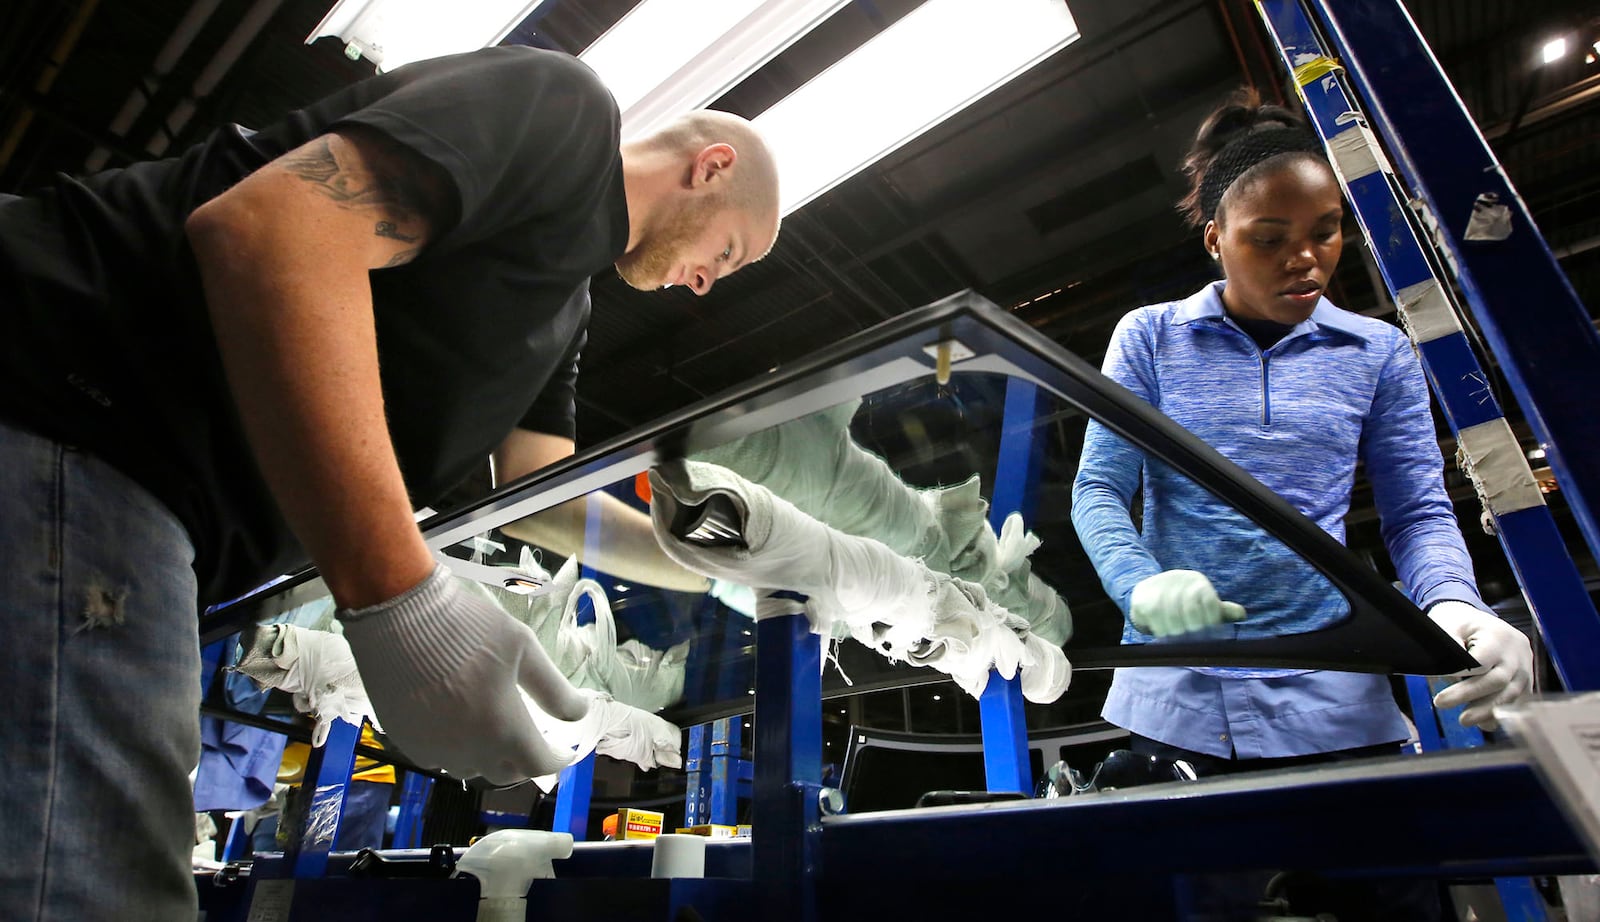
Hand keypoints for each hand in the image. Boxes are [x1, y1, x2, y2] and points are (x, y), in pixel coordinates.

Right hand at [339, 563, 593, 783]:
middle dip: (524, 761)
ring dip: (489, 757)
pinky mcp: (407, 742)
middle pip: (506, 774)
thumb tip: (581, 712)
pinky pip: (439, 758)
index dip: (557, 759)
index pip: (540, 764)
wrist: (400, 617)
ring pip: (471, 769)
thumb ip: (554, 689)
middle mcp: (470, 751)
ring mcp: (435, 750)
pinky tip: (457, 725)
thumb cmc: (469, 628)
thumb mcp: (524, 649)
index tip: (564, 751)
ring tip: (493, 731)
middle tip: (531, 739)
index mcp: (504, 730)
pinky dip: (456, 750)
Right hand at [1129, 569, 1246, 636]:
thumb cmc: (1181, 604)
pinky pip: (1154, 615)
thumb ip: (1221, 611)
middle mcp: (1179, 579)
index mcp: (1198, 581)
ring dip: (1176, 631)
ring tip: (1178, 640)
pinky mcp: (1143, 595)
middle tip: (1193, 641)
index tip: (1209, 636)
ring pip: (1172, 614)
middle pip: (1190, 608)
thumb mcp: (1202, 606)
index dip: (1211, 621)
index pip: (1209, 601)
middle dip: (1193, 629)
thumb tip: (1242, 614)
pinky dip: (1160, 628)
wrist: (1148, 592)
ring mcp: (1160, 586)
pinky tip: (1164, 634)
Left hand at [1428, 600, 1532, 730]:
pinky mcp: (1526, 680)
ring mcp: (1525, 667)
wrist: (1482, 622)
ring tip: (1464, 720)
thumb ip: (1450, 646)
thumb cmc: (1461, 623)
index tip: (1444, 680)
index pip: (1483, 660)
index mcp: (1498, 636)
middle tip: (1442, 704)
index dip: (1463, 673)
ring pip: (1511, 694)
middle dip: (1471, 696)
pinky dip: (1501, 712)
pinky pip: (1518, 700)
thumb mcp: (1449, 625)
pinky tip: (1484, 722)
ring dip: (1486, 710)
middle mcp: (1517, 653)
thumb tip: (1452, 675)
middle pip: (1498, 680)